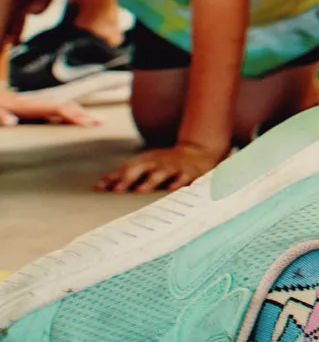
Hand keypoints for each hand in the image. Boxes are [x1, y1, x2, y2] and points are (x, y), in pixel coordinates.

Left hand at [0, 90, 101, 127]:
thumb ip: (3, 116)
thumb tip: (12, 122)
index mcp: (32, 105)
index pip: (59, 108)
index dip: (74, 115)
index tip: (87, 123)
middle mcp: (40, 102)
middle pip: (67, 106)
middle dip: (84, 114)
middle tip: (101, 122)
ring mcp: (40, 104)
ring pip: (66, 106)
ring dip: (81, 113)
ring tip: (96, 121)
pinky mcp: (38, 107)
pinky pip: (59, 110)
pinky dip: (72, 114)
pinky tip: (77, 119)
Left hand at [97, 139, 227, 192]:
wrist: (198, 151)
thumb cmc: (165, 162)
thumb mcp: (146, 163)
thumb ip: (125, 174)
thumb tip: (97, 187)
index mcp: (144, 160)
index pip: (124, 168)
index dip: (111, 177)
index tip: (98, 189)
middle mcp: (157, 162)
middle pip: (139, 169)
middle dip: (128, 178)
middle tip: (116, 190)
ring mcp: (173, 166)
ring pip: (160, 174)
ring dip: (150, 181)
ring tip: (140, 190)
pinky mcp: (188, 172)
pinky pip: (182, 178)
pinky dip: (176, 183)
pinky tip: (170, 190)